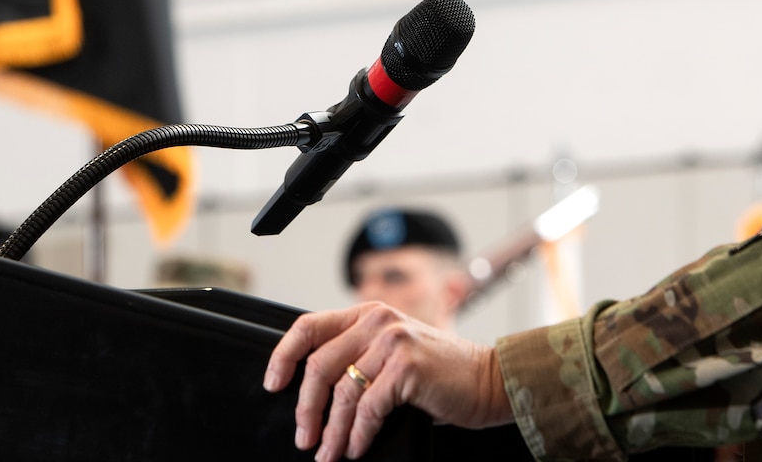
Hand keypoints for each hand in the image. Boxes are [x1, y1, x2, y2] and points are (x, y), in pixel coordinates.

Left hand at [263, 301, 513, 460]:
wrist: (488, 380)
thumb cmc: (440, 373)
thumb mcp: (393, 352)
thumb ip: (359, 356)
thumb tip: (314, 393)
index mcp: (368, 314)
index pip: (309, 326)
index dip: (283, 355)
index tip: (272, 383)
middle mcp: (378, 321)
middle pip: (319, 365)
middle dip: (306, 408)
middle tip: (304, 437)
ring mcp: (393, 342)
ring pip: (342, 391)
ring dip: (332, 430)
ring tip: (329, 452)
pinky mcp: (407, 367)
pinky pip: (368, 408)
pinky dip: (357, 434)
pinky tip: (355, 447)